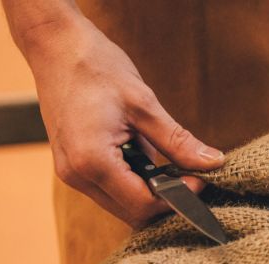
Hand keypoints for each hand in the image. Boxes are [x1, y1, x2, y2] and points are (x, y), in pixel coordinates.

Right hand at [23, 16, 224, 226]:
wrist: (55, 45)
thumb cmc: (96, 68)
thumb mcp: (144, 104)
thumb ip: (178, 141)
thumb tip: (213, 163)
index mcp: (92, 161)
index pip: (142, 205)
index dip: (177, 199)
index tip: (201, 181)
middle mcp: (76, 175)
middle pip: (131, 212)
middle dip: (165, 201)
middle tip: (192, 177)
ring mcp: (71, 172)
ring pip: (120, 204)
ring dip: (150, 191)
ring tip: (170, 164)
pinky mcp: (72, 165)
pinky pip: (109, 188)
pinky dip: (134, 181)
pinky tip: (148, 156)